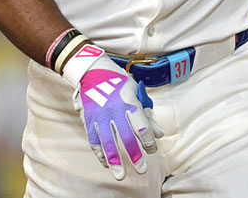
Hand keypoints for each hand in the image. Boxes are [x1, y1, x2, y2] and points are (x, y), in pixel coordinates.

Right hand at [63, 46, 161, 179]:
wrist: (92, 71)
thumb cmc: (119, 82)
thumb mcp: (136, 93)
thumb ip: (148, 114)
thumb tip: (159, 134)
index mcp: (129, 102)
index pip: (141, 125)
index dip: (148, 140)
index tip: (152, 151)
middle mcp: (114, 110)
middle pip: (126, 137)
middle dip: (135, 155)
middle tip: (142, 169)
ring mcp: (99, 116)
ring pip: (108, 142)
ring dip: (115, 161)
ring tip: (120, 175)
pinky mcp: (88, 120)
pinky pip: (94, 140)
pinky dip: (100, 153)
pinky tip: (107, 163)